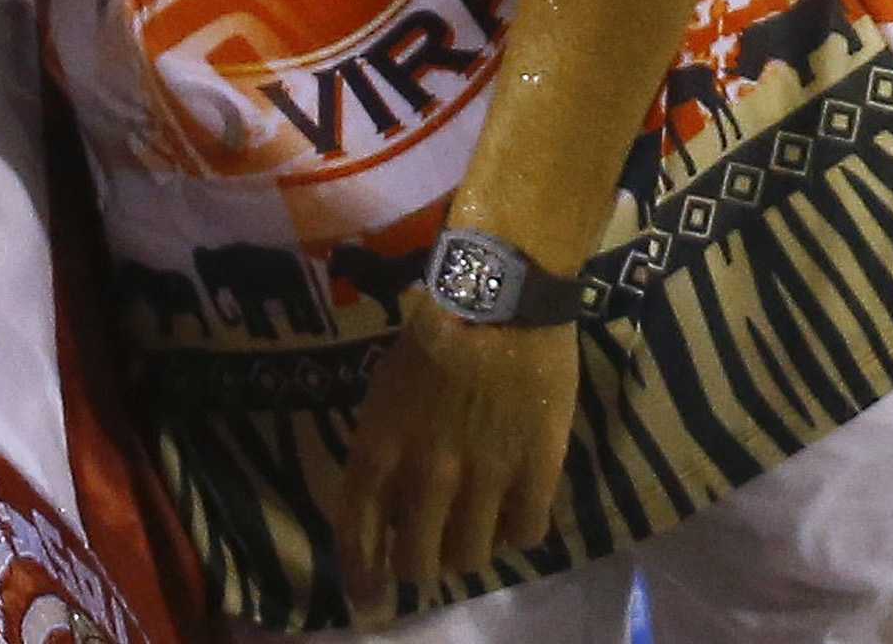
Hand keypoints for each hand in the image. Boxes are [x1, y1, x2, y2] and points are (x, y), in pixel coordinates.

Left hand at [336, 296, 579, 598]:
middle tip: (424, 556)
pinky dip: (515, 534)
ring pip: (470, 556)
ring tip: (470, 532)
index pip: (357, 525)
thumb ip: (386, 444)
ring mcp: (483, 477)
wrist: (501, 297)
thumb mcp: (388, 384)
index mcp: (381, 441)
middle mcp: (427, 471)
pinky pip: (524, 535)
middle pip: (417, 558)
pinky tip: (512, 514)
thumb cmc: (435, 327)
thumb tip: (387, 495)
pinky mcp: (535, 475)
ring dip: (466, 552)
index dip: (360, 568)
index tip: (365, 596)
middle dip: (416, 566)